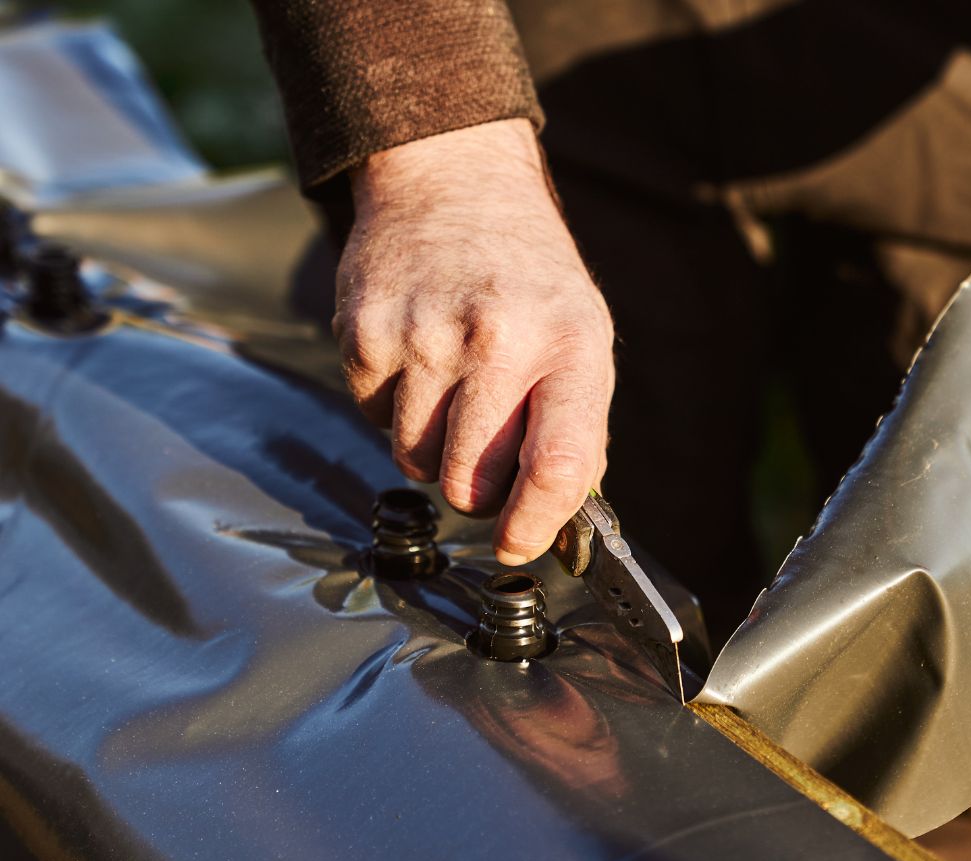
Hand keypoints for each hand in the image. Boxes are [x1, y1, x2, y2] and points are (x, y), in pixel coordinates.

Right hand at [333, 118, 614, 564]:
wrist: (453, 183)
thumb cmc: (527, 278)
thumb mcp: (582, 337)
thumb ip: (577, 430)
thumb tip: (557, 521)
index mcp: (571, 343)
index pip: (557, 465)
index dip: (535, 524)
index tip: (520, 543)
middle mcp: (499, 337)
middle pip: (472, 482)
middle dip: (477, 491)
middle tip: (483, 456)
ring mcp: (425, 333)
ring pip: (416, 461)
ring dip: (432, 448)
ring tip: (451, 387)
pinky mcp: (364, 331)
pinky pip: (373, 421)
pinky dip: (393, 409)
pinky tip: (415, 358)